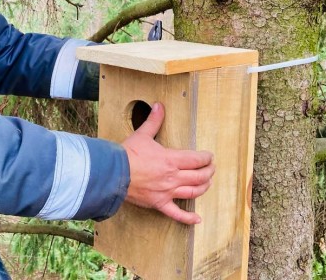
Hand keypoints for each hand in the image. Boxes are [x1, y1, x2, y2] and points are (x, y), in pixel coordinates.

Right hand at [121, 102, 214, 224]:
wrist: (113, 173)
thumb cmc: (127, 154)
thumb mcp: (142, 134)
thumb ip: (154, 120)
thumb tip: (158, 105)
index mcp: (171, 160)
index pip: (196, 159)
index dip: (206, 158)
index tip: (209, 156)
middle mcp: (173, 177)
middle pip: (199, 176)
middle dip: (209, 171)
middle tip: (212, 168)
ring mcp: (167, 192)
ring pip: (193, 192)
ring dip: (204, 187)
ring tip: (207, 183)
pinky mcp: (159, 203)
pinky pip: (177, 213)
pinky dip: (188, 218)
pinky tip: (197, 219)